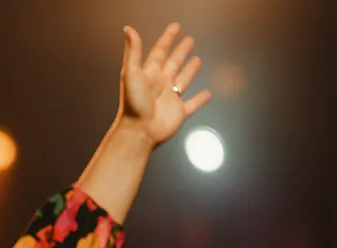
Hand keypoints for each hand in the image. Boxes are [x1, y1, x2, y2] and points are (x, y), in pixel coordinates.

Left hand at [118, 23, 212, 145]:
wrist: (138, 130)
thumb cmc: (133, 103)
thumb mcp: (131, 73)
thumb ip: (133, 51)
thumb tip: (129, 29)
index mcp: (150, 74)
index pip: (160, 51)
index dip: (167, 38)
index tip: (175, 27)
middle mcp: (161, 84)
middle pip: (173, 63)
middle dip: (180, 51)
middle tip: (189, 40)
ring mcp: (170, 98)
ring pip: (183, 80)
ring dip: (190, 70)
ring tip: (197, 59)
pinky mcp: (179, 112)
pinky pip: (193, 104)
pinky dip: (201, 99)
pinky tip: (208, 93)